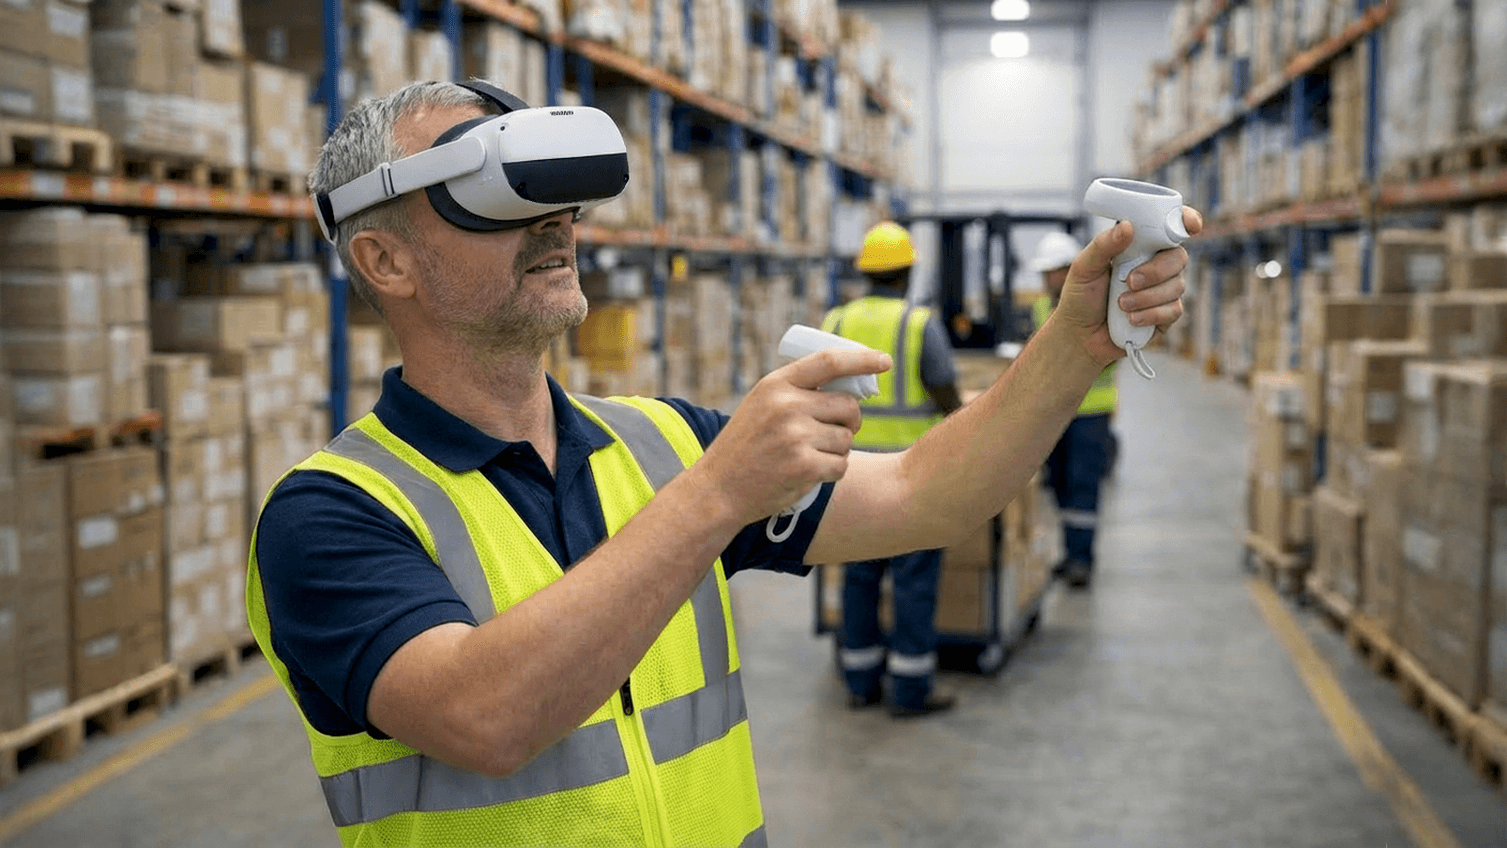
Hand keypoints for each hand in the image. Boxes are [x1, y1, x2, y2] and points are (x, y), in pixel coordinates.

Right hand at [691, 348, 891, 524]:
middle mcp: (786, 405)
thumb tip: (852, 388)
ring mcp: (795, 435)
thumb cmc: (745, 447)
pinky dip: (832, 472)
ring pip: (847, 438)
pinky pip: (841, 464)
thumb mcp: (762, 405)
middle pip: (847, 405)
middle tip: (834, 432)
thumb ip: (798, 392)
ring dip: (836, 450)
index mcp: (776, 384)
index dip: (862, 359)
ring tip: (806, 457)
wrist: (718, 489)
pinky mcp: (804, 465)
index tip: (884, 360)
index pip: (828, 362)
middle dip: (850, 420)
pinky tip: (808, 474)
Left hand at [1053, 206, 1201, 365]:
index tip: (1190, 225)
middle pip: (1179, 257)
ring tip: (1120, 305)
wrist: (1080, 335)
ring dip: (1146, 297)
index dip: (1185, 221)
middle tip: (1129, 281)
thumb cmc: (1081, 296)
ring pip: (1177, 285)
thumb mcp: (1084, 267)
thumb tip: (1127, 226)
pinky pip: (1174, 310)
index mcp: (1139, 246)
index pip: (1169, 228)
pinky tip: (1130, 319)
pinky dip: (1150, 315)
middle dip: (1155, 270)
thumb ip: (1103, 245)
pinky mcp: (1166, 315)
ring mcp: (1164, 290)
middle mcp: (1156, 265)